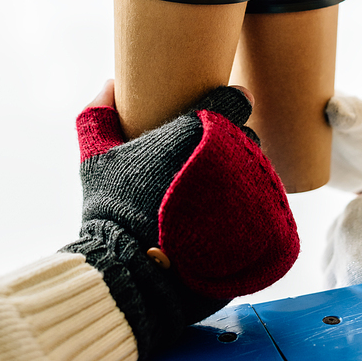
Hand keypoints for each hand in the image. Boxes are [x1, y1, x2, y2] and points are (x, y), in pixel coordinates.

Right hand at [62, 83, 298, 358]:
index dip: (232, 101)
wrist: (129, 276)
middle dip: (235, 141)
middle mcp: (227, 158)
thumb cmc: (113, 213)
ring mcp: (245, 194)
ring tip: (220, 188)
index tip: (226, 105)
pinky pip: (265, 207)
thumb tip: (108, 84)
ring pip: (259, 171)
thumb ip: (96, 117)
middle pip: (249, 137)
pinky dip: (252, 206)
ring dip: (244, 173)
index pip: (234, 102)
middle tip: (213, 154)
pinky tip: (229, 215)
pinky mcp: (255, 230)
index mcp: (194, 133)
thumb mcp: (95, 161)